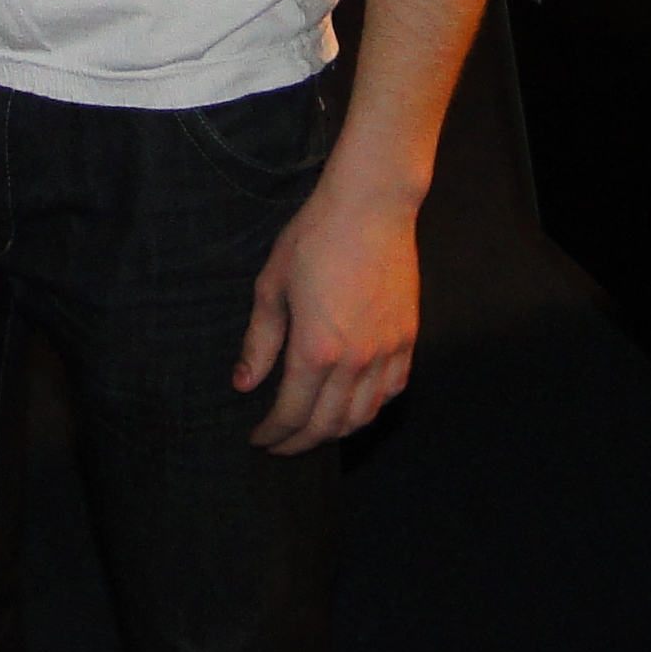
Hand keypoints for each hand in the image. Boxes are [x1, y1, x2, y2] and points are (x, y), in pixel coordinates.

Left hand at [234, 179, 419, 453]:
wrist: (371, 207)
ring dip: (335, 432)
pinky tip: (355, 404)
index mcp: (315, 350)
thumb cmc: (314, 238)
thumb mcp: (272, 285)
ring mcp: (387, 352)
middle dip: (298, 442)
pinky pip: (393, 391)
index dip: (272, 434)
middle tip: (278, 444)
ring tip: (312, 430)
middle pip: (327, 424)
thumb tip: (242, 384)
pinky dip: (372, 408)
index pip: (292, 413)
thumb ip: (259, 342)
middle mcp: (355, 361)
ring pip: (364, 416)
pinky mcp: (408, 339)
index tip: (257, 439)